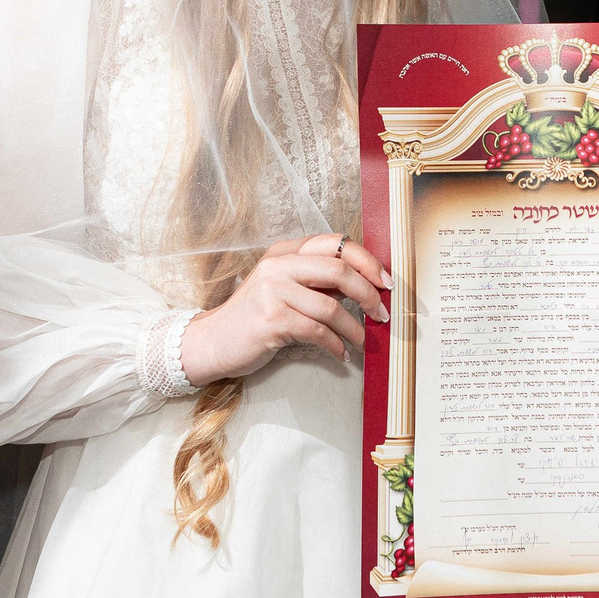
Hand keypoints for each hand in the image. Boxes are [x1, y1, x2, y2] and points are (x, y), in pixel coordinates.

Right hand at [177, 234, 389, 386]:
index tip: (385, 281)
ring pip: (331, 307)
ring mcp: (273, 291)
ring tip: (362, 342)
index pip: (336, 243)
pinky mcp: (271, 319)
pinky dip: (335, 345)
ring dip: (355, 329)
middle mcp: (279, 265)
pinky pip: (317, 331)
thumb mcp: (285, 288)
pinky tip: (340, 354)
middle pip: (339, 271)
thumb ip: (318, 282)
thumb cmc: (254, 317)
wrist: (213, 342)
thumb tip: (365, 285)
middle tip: (382, 315)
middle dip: (369, 295)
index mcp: (285, 251)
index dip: (367, 261)